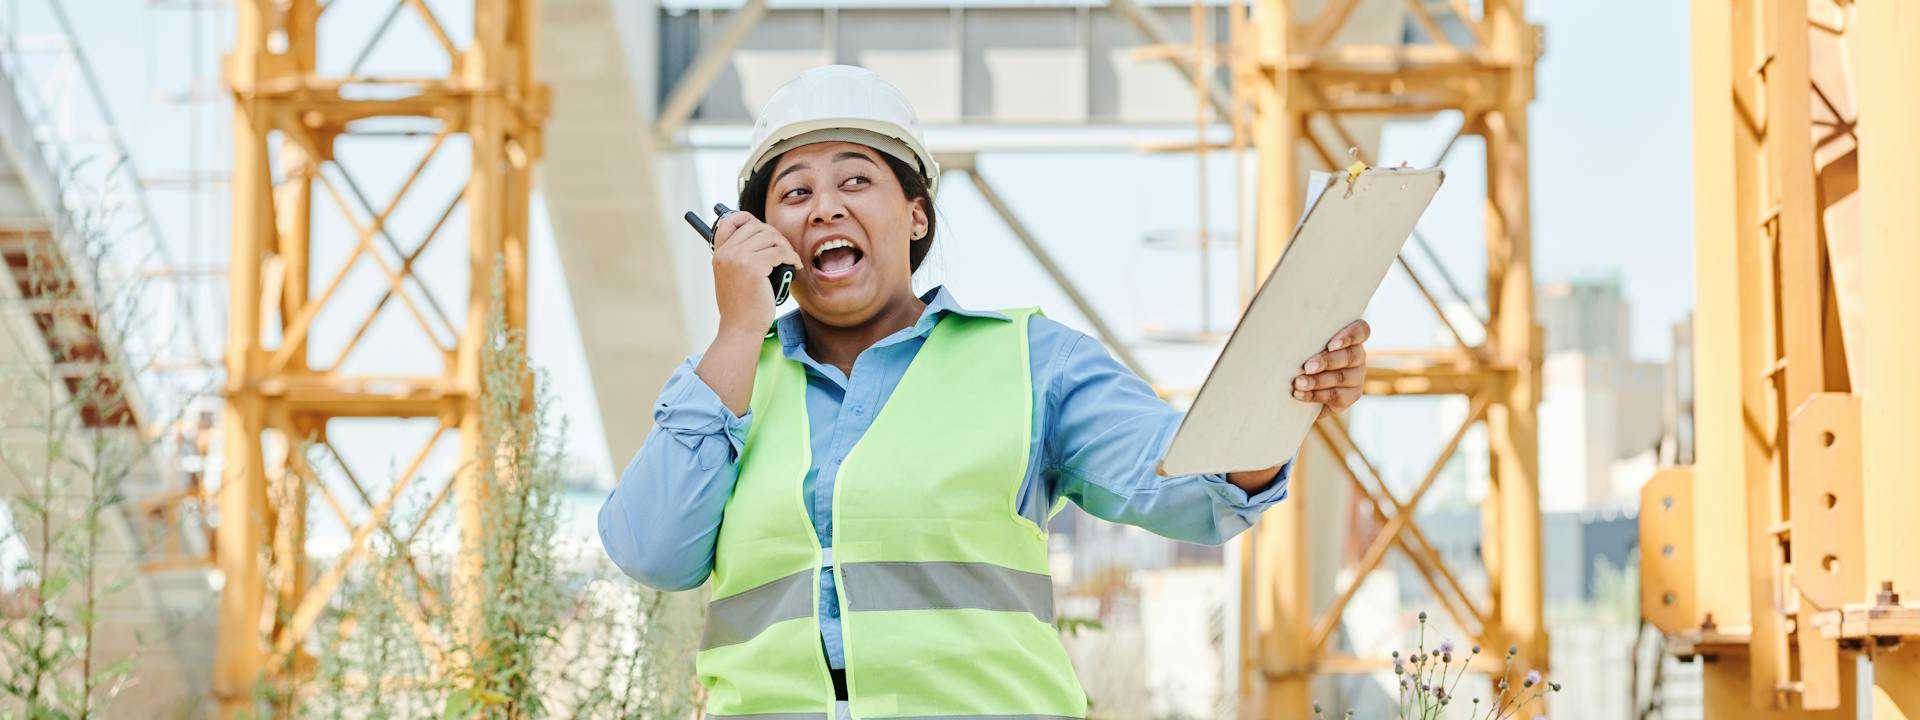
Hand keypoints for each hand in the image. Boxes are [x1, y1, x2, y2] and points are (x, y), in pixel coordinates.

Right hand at [710, 210, 802, 338]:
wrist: (740, 328)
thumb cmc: (741, 308)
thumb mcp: (732, 278)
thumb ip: (739, 258)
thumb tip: (763, 239)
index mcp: (719, 254)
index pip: (728, 222)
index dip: (747, 218)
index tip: (764, 229)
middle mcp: (726, 253)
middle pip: (756, 226)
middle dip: (775, 236)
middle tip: (784, 251)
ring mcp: (738, 258)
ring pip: (770, 237)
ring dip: (785, 246)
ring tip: (789, 259)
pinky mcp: (754, 267)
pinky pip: (780, 252)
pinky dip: (792, 258)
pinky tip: (794, 267)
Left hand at [1292, 319, 1369, 414]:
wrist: (1301, 390)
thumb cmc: (1301, 357)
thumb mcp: (1304, 345)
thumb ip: (1305, 340)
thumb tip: (1286, 334)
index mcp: (1350, 338)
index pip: (1361, 331)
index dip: (1350, 336)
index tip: (1331, 345)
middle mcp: (1357, 356)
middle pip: (1350, 356)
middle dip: (1326, 362)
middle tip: (1307, 367)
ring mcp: (1356, 376)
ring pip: (1342, 377)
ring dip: (1318, 380)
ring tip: (1299, 383)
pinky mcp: (1351, 395)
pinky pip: (1336, 396)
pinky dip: (1315, 395)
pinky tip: (1299, 394)